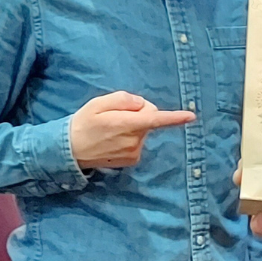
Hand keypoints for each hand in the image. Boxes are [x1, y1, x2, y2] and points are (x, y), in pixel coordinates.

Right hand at [68, 91, 193, 169]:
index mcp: (127, 124)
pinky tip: (113, 139)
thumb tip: (142, 104)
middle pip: (149, 119)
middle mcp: (134, 140)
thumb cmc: (83, 123)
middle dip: (139, 113)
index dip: (174, 118)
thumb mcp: (98, 103)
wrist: (70, 150)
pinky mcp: (132, 160)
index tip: (191, 116)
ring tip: (111, 128)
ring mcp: (134, 152)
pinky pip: (138, 142)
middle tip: (115, 114)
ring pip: (143, 131)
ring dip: (133, 126)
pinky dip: (130, 137)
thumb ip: (123, 100)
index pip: (155, 119)